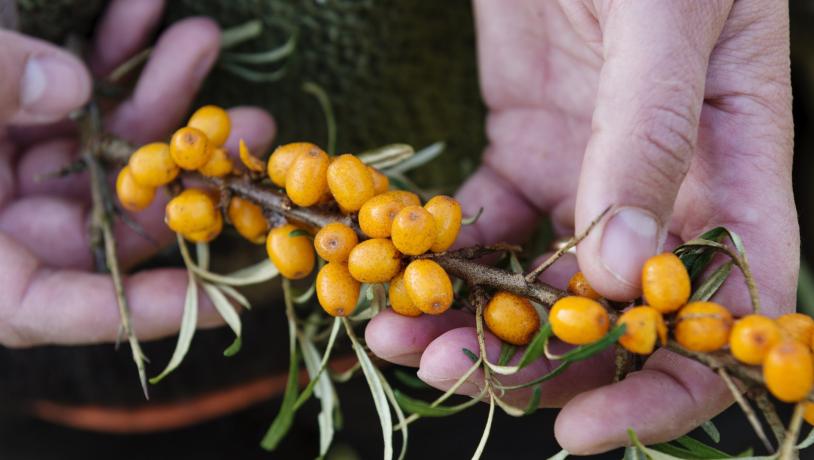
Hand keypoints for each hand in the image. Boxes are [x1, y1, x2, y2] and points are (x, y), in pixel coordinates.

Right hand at [0, 0, 274, 346]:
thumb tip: (66, 84)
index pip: (56, 308)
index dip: (144, 309)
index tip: (230, 296)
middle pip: (107, 213)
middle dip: (182, 167)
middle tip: (249, 127)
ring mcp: (2, 166)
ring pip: (100, 143)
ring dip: (155, 90)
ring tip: (203, 39)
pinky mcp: (8, 112)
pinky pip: (68, 90)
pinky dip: (104, 50)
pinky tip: (143, 7)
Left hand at [366, 0, 797, 453]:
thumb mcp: (664, 22)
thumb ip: (648, 138)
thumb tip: (623, 273)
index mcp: (734, 170)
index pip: (727, 311)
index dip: (666, 387)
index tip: (584, 429)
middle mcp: (662, 190)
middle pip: (613, 318)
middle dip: (534, 365)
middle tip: (449, 373)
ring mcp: (584, 176)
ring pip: (535, 282)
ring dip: (469, 321)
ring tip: (400, 338)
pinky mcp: (519, 150)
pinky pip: (481, 225)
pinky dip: (438, 255)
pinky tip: (394, 268)